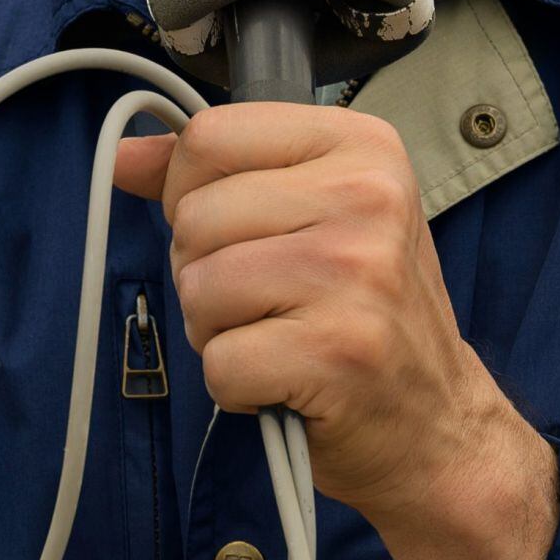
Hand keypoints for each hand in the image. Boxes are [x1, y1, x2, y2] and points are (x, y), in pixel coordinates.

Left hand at [114, 103, 559, 559]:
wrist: (437, 424)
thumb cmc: (364, 313)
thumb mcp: (311, 215)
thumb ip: (216, 176)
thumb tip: (123, 157)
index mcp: (362, 146)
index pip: (210, 136)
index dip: (191, 191)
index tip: (236, 230)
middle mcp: (366, 197)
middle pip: (195, 217)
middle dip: (205, 272)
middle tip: (268, 302)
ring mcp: (356, 274)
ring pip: (198, 288)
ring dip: (217, 331)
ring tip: (278, 338)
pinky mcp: (337, 352)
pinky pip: (218, 362)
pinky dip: (235, 386)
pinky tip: (285, 381)